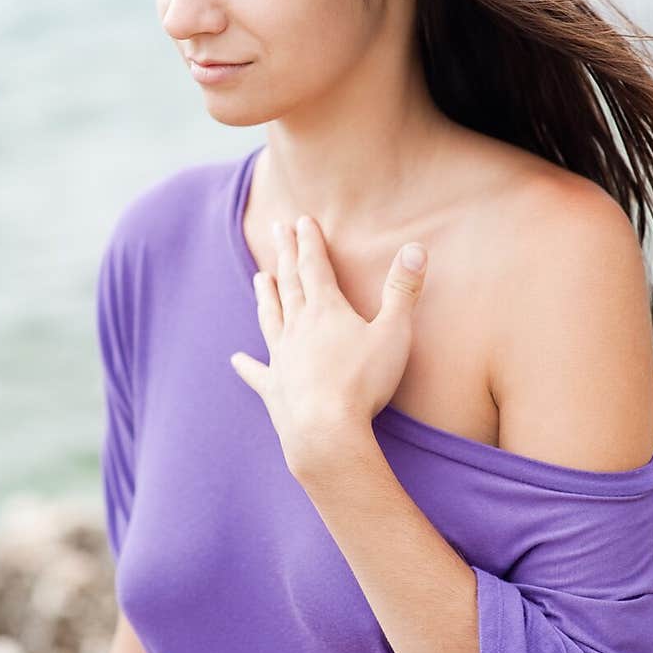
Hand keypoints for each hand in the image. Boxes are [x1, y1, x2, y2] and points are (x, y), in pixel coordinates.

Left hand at [229, 214, 427, 475]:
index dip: (310, 242)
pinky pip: (257, 373)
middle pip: (290, 283)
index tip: (301, 220)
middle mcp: (298, 328)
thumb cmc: (363, 383)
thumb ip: (403, 291)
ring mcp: (282, 358)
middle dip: (286, 255)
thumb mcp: (393, 333)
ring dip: (266, 296)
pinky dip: (247, 365)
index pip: (316, 267)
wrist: (325, 432)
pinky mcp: (274, 389)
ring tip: (260, 278)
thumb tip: (416, 247)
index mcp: (326, 311)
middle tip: (277, 229)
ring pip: (271, 318)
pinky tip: (236, 359)